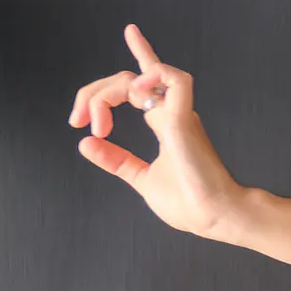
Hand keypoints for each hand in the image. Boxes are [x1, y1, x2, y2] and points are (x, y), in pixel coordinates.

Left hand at [69, 25, 245, 237]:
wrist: (213, 216)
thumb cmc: (190, 202)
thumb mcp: (141, 177)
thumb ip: (116, 159)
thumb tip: (87, 143)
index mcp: (165, 124)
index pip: (136, 88)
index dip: (100, 94)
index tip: (77, 121)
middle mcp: (173, 113)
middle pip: (128, 80)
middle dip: (94, 92)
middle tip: (76, 119)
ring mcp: (179, 115)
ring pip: (144, 76)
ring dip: (109, 91)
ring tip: (96, 120)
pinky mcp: (184, 121)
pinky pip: (176, 81)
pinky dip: (154, 74)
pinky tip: (134, 89)